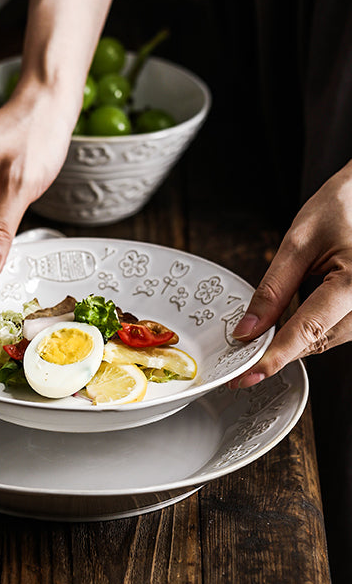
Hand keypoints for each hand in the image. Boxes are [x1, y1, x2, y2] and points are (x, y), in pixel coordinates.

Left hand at [229, 161, 351, 387]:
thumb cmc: (343, 206)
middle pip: (318, 341)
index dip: (274, 357)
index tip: (245, 377)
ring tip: (270, 329)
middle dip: (280, 347)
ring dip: (298, 339)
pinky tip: (297, 319)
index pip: (308, 331)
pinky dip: (314, 329)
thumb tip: (247, 330)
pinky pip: (338, 330)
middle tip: (242, 352)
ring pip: (328, 340)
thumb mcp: (299, 242)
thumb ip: (273, 289)